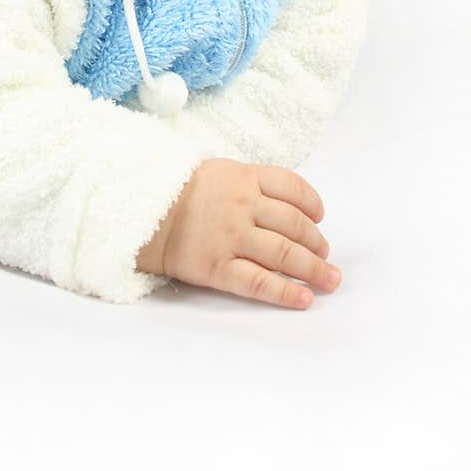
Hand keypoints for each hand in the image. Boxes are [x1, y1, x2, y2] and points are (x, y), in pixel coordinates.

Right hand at [136, 158, 340, 308]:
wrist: (142, 213)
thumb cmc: (181, 192)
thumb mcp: (219, 172)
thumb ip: (251, 184)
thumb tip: (288, 206)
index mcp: (243, 178)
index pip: (291, 187)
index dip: (312, 204)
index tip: (320, 218)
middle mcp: (243, 207)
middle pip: (294, 225)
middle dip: (317, 242)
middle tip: (325, 255)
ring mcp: (231, 238)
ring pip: (284, 254)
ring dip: (313, 268)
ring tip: (329, 279)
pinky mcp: (218, 268)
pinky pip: (259, 282)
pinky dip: (286, 292)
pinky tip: (304, 299)